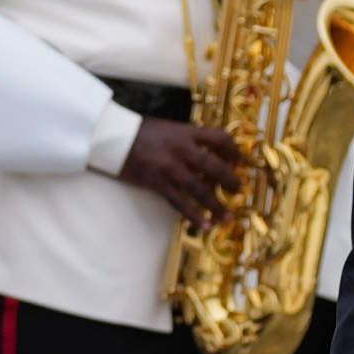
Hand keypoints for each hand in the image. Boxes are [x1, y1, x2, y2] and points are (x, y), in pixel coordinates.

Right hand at [117, 117, 242, 226]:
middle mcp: (182, 149)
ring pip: (200, 189)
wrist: (114, 138)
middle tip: (238, 191)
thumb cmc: (141, 132)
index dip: (233, 150)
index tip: (239, 161)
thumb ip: (189, 139)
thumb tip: (209, 155)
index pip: (219, 138)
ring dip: (216, 205)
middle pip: (214, 166)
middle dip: (230, 180)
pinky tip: (204, 225)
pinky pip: (181, 203)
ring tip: (227, 217)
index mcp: (187, 132)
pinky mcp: (159, 183)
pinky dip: (194, 215)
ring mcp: (171, 168)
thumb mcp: (170, 128)